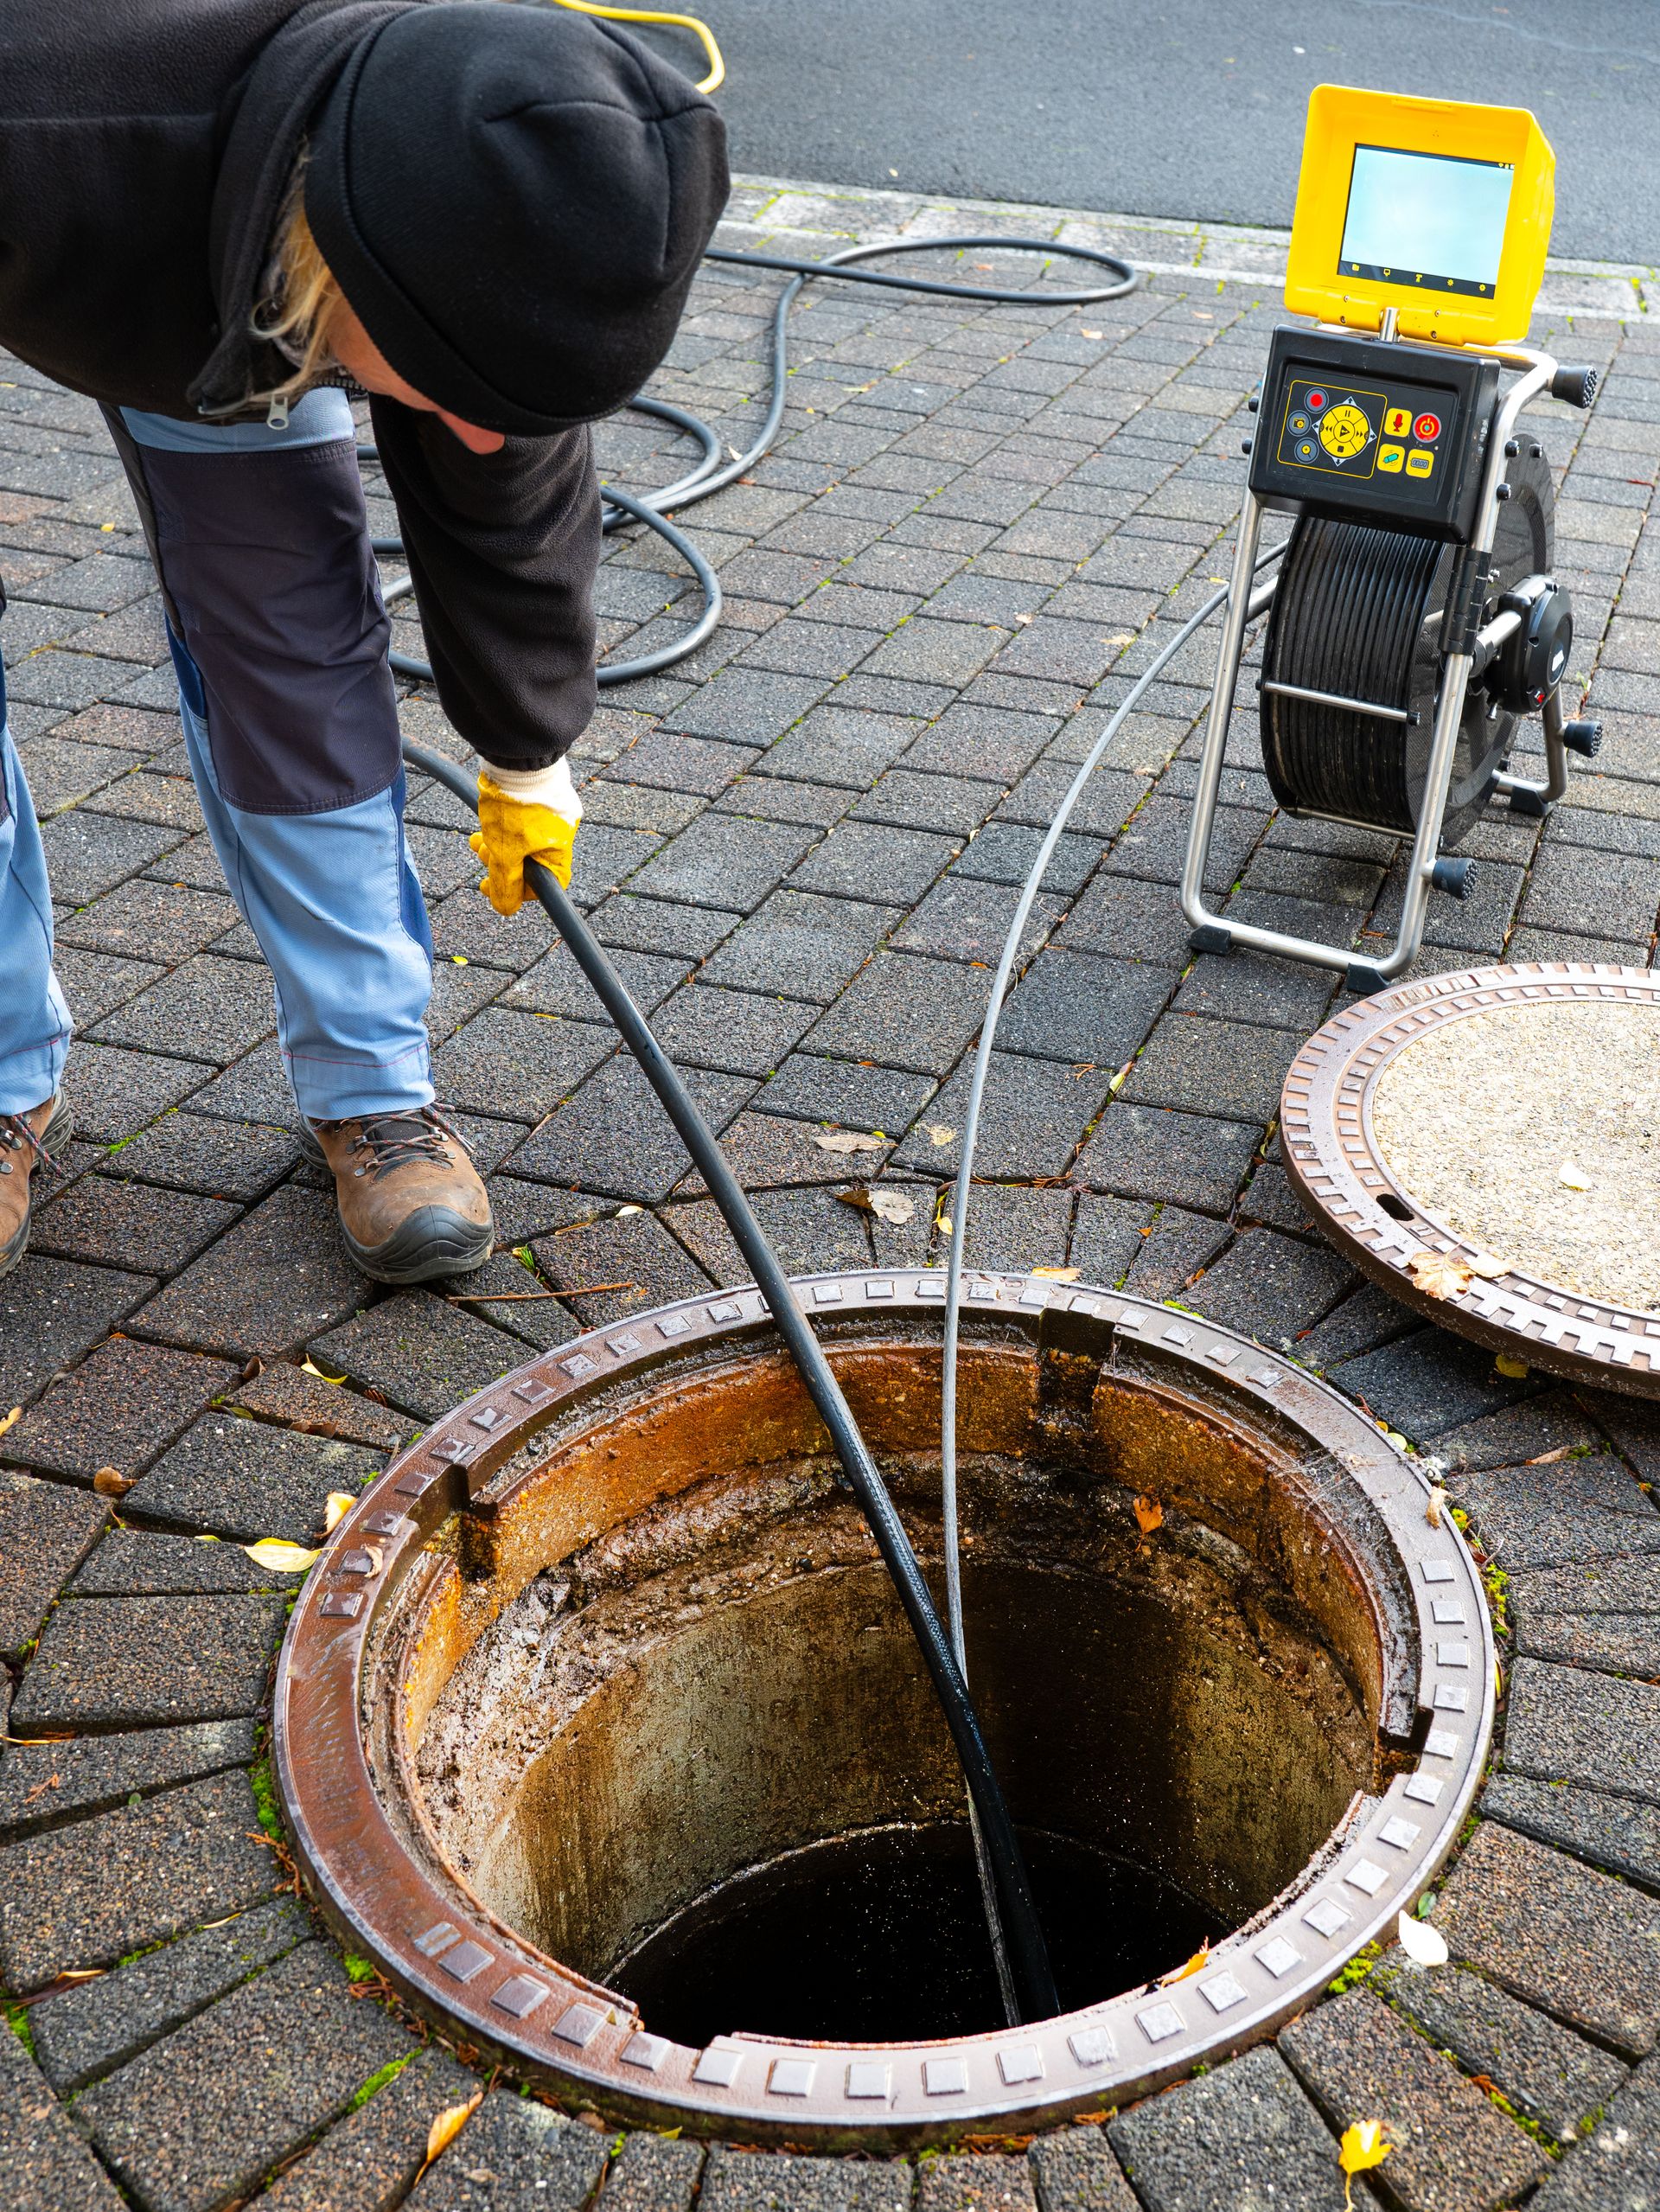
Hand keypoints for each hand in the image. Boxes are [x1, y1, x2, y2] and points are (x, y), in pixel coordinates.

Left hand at [469, 770, 579, 915]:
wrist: (518, 755)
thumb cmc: (515, 805)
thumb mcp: (504, 851)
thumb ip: (505, 883)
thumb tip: (506, 909)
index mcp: (559, 849)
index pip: (546, 884)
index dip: (521, 891)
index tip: (497, 887)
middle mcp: (561, 831)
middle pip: (530, 861)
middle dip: (501, 863)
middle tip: (481, 856)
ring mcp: (552, 810)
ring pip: (522, 839)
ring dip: (497, 843)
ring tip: (476, 838)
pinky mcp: (541, 794)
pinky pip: (523, 819)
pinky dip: (503, 825)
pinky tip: (486, 819)